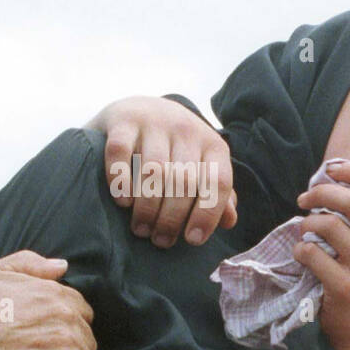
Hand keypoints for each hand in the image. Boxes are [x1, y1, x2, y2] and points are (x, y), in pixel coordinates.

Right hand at [90, 95, 235, 246]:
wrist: (142, 109)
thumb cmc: (178, 151)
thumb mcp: (203, 168)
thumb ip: (217, 194)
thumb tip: (229, 222)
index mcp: (214, 146)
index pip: (217, 183)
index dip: (207, 214)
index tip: (192, 240)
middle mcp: (188, 130)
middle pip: (183, 181)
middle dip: (171, 218)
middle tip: (160, 240)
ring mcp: (155, 121)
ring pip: (154, 171)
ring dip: (147, 207)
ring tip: (141, 230)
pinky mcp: (123, 119)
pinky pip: (120, 152)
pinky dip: (120, 180)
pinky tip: (122, 202)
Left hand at [292, 159, 349, 349]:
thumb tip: (336, 187)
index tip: (331, 168)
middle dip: (322, 193)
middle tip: (304, 199)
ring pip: (329, 226)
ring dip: (307, 223)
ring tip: (303, 231)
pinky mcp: (344, 288)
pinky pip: (312, 254)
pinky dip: (300, 249)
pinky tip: (301, 254)